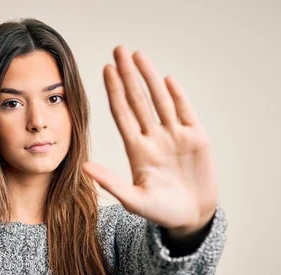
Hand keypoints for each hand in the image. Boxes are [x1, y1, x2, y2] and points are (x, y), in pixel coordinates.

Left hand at [82, 45, 217, 232]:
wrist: (191, 218)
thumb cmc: (161, 212)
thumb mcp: (134, 200)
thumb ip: (111, 182)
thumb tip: (84, 167)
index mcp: (137, 150)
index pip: (122, 114)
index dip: (114, 92)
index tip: (106, 70)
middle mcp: (153, 138)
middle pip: (138, 100)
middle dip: (129, 75)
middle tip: (119, 50)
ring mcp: (175, 136)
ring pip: (160, 100)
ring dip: (150, 78)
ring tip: (139, 55)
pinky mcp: (196, 138)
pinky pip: (185, 112)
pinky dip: (177, 96)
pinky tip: (166, 80)